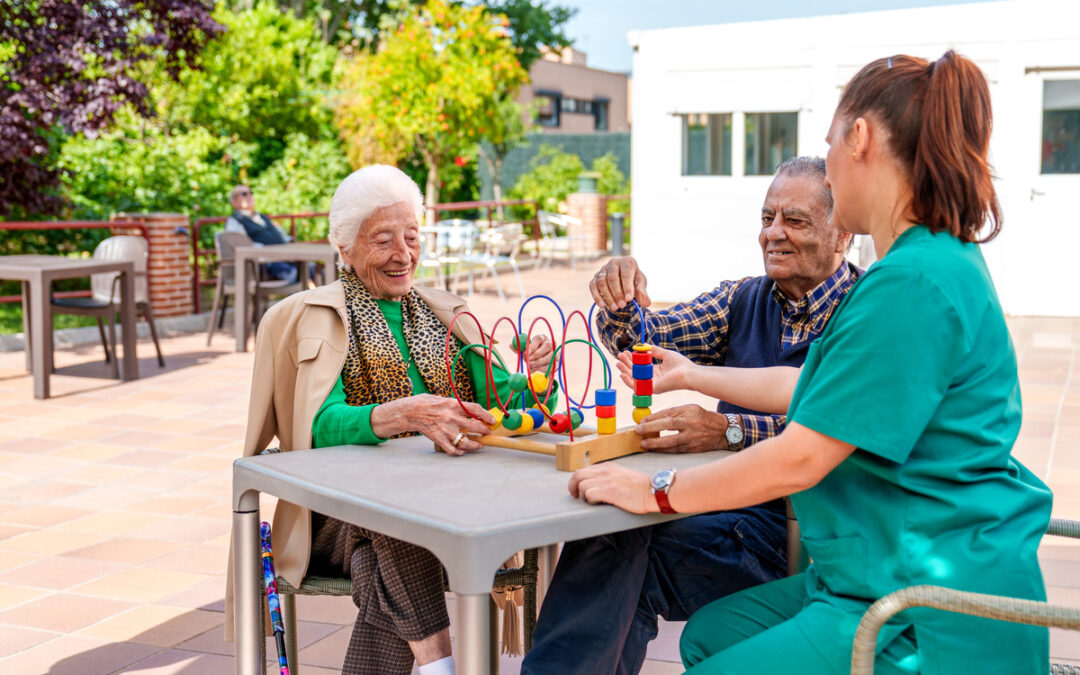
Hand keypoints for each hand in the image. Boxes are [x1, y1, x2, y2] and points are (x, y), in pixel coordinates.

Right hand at [371, 394, 493, 455]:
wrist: (409, 412)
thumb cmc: (426, 403)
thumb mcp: (442, 399)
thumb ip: (456, 405)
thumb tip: (470, 410)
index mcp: (453, 404)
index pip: (475, 409)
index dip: (486, 415)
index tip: (492, 420)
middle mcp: (451, 417)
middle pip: (474, 427)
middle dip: (484, 431)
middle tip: (487, 433)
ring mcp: (445, 430)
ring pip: (465, 442)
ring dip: (475, 445)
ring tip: (479, 445)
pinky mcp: (438, 439)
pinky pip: (452, 449)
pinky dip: (458, 452)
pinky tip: (462, 451)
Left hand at [522, 334, 553, 373]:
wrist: (540, 364)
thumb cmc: (531, 355)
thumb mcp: (524, 351)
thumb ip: (518, 349)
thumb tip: (510, 345)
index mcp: (542, 337)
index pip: (538, 338)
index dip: (532, 346)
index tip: (525, 353)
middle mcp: (551, 343)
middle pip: (547, 345)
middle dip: (536, 354)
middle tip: (528, 361)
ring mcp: (556, 352)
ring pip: (550, 357)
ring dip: (539, 362)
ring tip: (531, 365)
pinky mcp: (557, 362)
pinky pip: (551, 365)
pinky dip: (542, 369)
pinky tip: (536, 369)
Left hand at [568, 463, 653, 513]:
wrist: (653, 489)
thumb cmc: (640, 486)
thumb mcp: (621, 475)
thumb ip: (608, 477)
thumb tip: (597, 484)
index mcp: (606, 467)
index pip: (583, 470)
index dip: (577, 480)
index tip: (577, 489)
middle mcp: (604, 471)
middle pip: (577, 475)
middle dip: (572, 487)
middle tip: (576, 496)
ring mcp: (606, 481)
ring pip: (581, 486)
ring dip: (583, 495)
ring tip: (591, 501)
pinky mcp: (609, 491)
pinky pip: (589, 495)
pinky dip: (590, 500)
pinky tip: (598, 503)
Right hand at [589, 257, 650, 311]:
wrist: (624, 280)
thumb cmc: (634, 281)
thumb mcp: (641, 285)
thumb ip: (643, 293)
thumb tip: (645, 302)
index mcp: (627, 262)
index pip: (626, 273)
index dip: (627, 286)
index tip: (629, 299)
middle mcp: (614, 263)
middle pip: (612, 278)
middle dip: (617, 293)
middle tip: (622, 305)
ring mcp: (603, 269)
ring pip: (601, 282)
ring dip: (608, 296)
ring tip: (615, 307)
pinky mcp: (595, 277)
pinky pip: (593, 286)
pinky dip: (597, 297)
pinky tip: (602, 306)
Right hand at [616, 346, 694, 394]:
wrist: (688, 373)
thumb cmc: (681, 365)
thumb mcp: (666, 354)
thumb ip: (656, 350)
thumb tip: (646, 347)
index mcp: (655, 371)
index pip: (640, 366)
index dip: (632, 359)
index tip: (626, 351)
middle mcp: (652, 379)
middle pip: (635, 371)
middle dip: (626, 363)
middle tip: (620, 355)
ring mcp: (651, 385)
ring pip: (634, 378)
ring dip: (625, 371)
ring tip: (618, 363)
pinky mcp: (651, 389)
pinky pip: (637, 386)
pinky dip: (628, 381)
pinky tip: (622, 374)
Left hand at [634, 405, 727, 452]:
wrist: (723, 431)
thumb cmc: (703, 418)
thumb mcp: (690, 409)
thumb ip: (674, 412)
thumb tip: (653, 419)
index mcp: (689, 411)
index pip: (668, 413)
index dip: (653, 417)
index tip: (641, 421)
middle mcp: (691, 424)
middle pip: (669, 425)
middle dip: (651, 428)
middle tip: (638, 431)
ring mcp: (693, 437)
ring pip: (671, 442)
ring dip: (656, 444)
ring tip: (644, 444)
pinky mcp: (693, 449)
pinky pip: (676, 450)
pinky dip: (664, 451)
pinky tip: (655, 450)